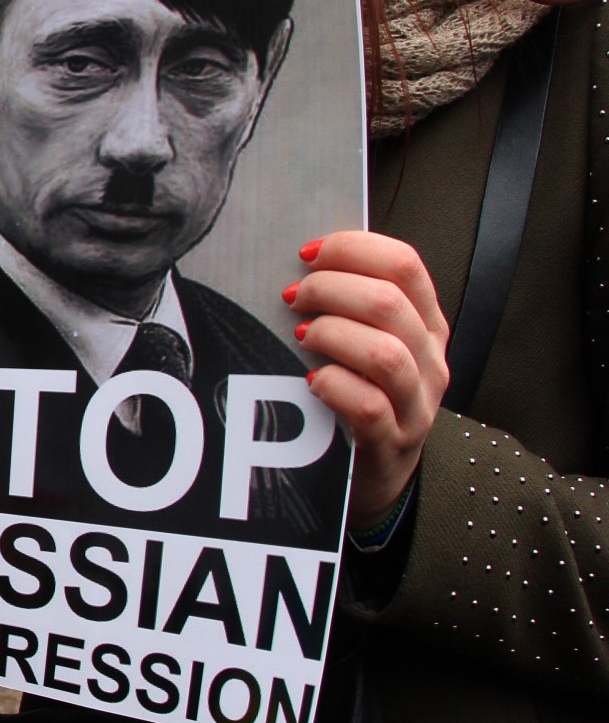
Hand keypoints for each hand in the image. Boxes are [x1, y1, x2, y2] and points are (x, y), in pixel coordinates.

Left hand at [288, 232, 449, 525]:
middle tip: (292, 297)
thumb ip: (352, 306)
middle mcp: (429, 360)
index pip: (405, 265)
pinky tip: (311, 379)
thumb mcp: (370, 345)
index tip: (308, 253)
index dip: (353, 249)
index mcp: (426, 324)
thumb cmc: (364, 396)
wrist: (379, 473)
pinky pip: (368, 407)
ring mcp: (415, 405)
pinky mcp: (390, 443)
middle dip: (329, 289)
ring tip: (301, 336)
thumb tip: (301, 263)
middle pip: (389, 303)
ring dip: (331, 335)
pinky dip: (333, 385)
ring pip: (384, 353)